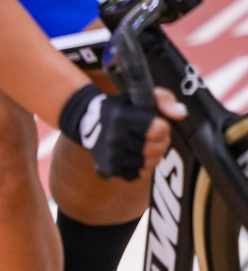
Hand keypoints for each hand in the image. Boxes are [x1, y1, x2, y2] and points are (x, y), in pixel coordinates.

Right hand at [59, 83, 183, 179]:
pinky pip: (139, 174)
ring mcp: (111, 156)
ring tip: (146, 146)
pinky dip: (142, 167)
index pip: (159, 130)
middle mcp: (115, 138)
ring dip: (153, 156)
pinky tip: (136, 157)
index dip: (164, 127)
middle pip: (156, 149)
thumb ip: (165, 99)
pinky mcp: (110, 169)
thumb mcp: (139, 95)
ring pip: (149, 163)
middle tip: (154, 137)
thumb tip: (181, 114)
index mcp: (122, 117)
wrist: (89, 123)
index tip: (157, 123)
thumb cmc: (122, 108)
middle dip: (161, 143)